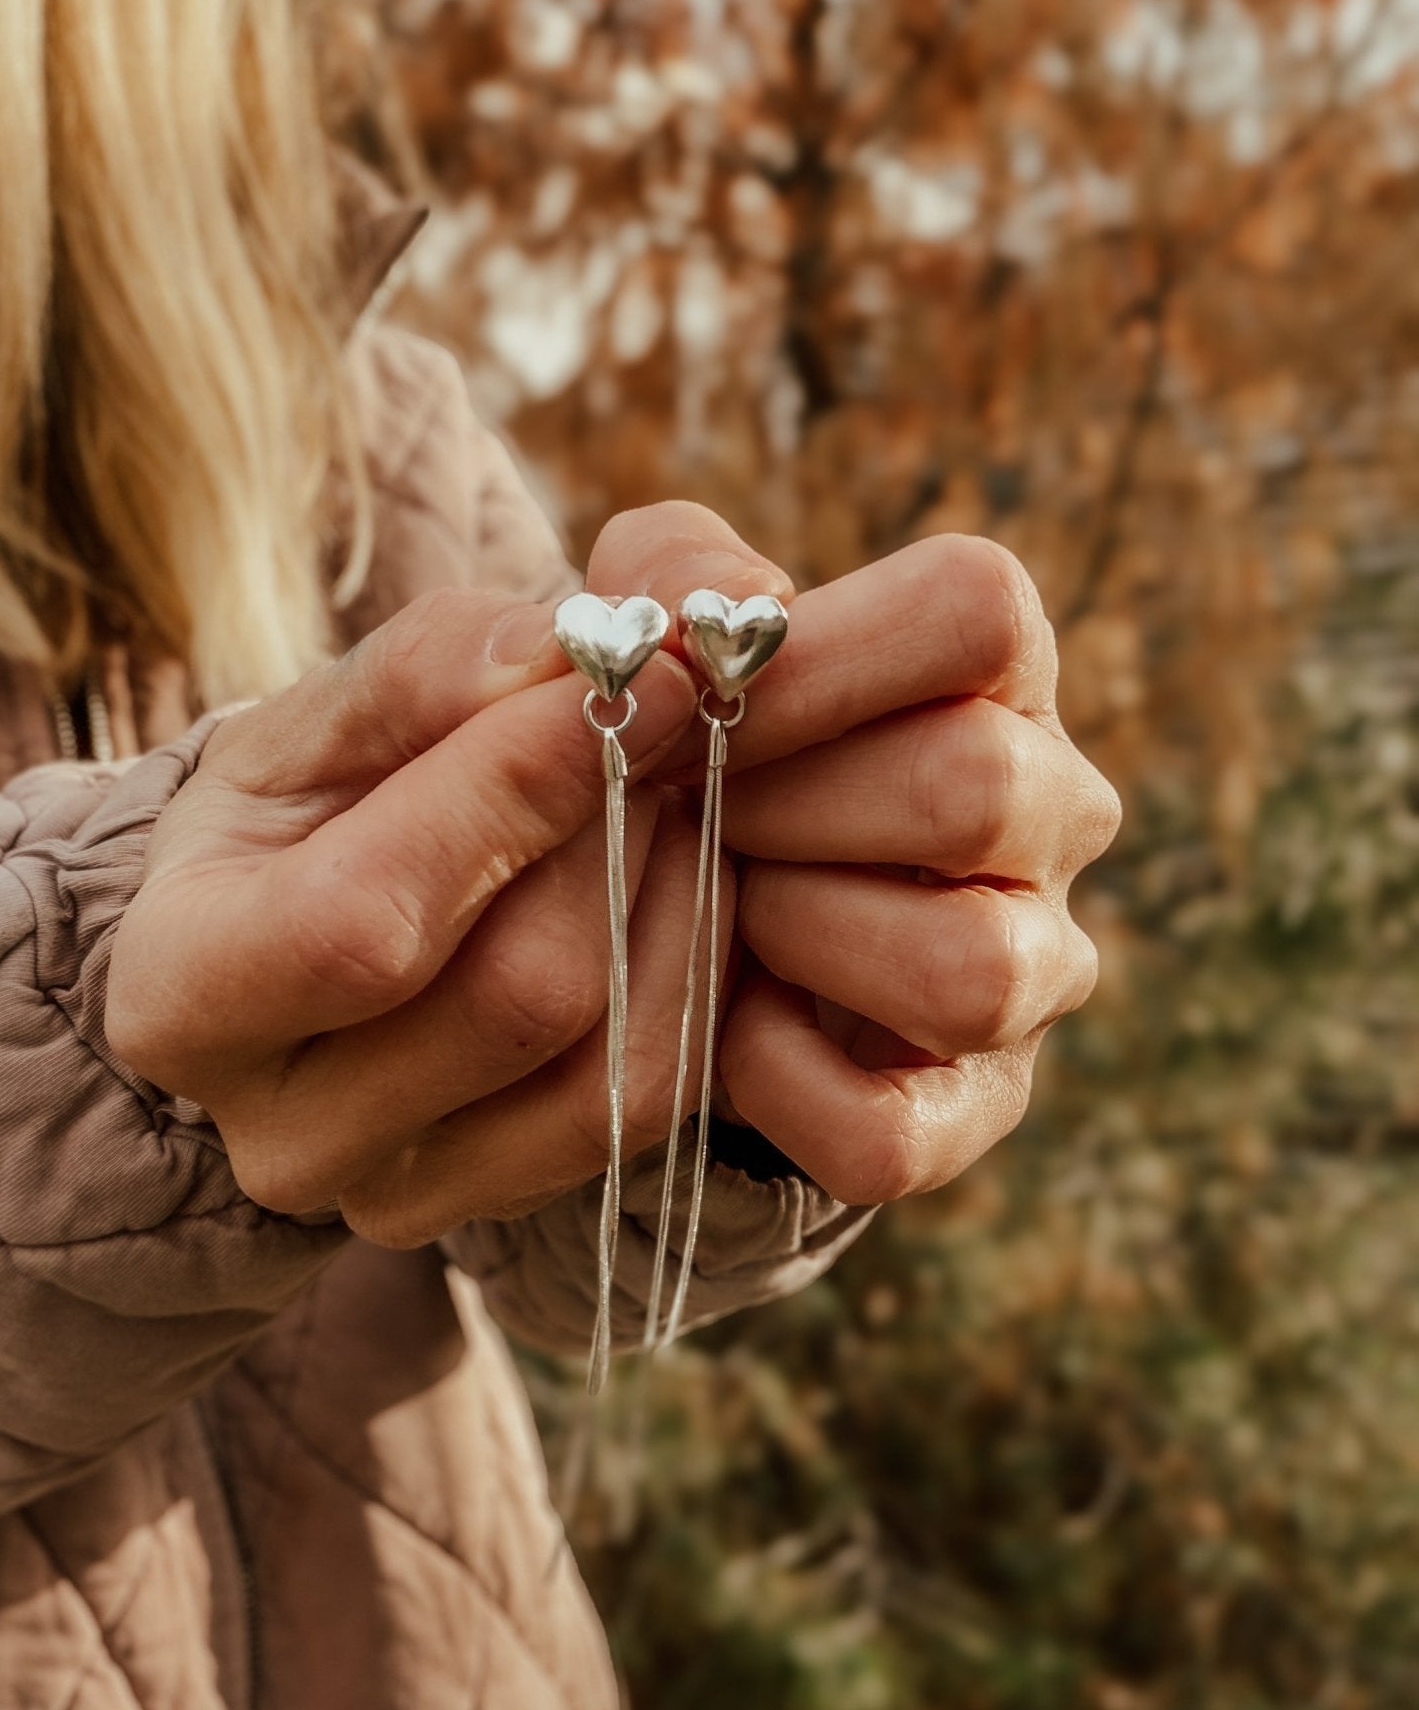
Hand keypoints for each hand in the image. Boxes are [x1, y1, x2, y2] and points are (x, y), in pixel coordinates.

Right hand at [106, 587, 717, 1246]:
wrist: (304, 941)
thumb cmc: (304, 812)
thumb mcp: (319, 719)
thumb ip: (425, 670)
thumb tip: (558, 657)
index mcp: (182, 997)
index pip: (367, 919)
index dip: (515, 788)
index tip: (632, 671)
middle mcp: (282, 1137)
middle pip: (517, 996)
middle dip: (614, 833)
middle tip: (661, 720)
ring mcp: (401, 1194)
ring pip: (610, 1057)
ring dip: (675, 892)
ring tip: (662, 791)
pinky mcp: (509, 1203)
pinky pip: (658, 1096)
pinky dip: (699, 966)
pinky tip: (682, 878)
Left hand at [584, 505, 1121, 1205]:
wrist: (680, 917)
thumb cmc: (688, 750)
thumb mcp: (657, 637)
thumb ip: (669, 577)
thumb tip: (719, 619)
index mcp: (993, 674)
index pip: (979, 611)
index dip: (821, 654)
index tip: (703, 694)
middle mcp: (1051, 815)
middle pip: (976, 786)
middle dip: (789, 804)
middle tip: (702, 813)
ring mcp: (1032, 969)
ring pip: (972, 969)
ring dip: (805, 934)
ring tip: (737, 911)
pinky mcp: (974, 1106)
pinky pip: (897, 1132)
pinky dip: (781, 1086)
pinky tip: (735, 1027)